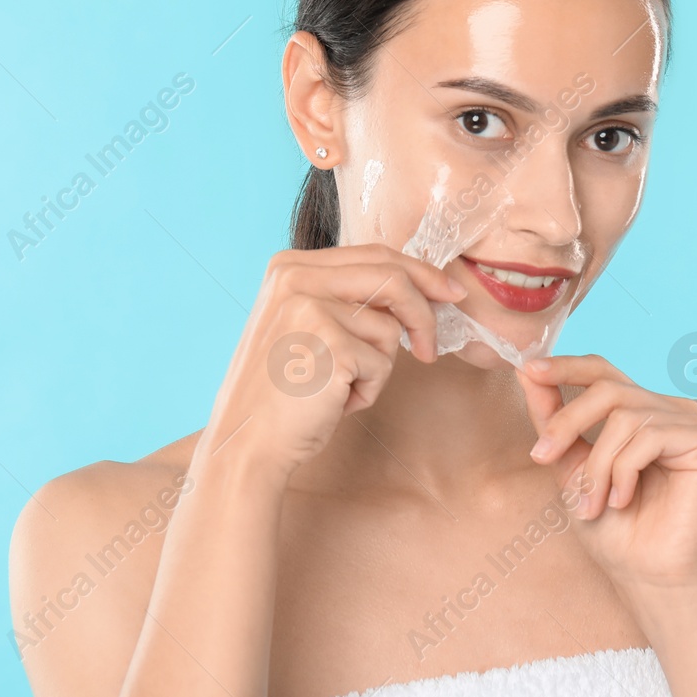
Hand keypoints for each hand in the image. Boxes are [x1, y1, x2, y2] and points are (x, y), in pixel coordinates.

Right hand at [200, 244, 466, 479]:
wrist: (248, 442)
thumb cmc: (285, 391)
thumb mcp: (307, 326)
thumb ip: (347, 298)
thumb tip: (421, 287)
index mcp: (290, 267)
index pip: (373, 254)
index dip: (419, 273)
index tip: (448, 292)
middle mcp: (296, 277)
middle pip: (392, 277)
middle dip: (424, 312)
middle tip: (430, 347)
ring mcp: (310, 306)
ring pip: (389, 327)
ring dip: (378, 366)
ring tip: (340, 387)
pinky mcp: (329, 342)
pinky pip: (381, 363)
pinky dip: (369, 389)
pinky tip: (334, 401)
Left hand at [517, 355, 696, 590]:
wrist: (646, 576)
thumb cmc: (613, 529)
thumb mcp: (572, 467)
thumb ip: (554, 420)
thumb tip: (528, 373)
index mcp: (642, 411)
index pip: (603, 371)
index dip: (566, 365)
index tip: (527, 369)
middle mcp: (670, 410)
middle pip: (608, 387)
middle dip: (567, 421)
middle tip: (543, 456)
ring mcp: (694, 423)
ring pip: (624, 415)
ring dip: (597, 464)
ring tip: (593, 503)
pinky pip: (650, 435)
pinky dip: (624, 470)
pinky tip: (623, 500)